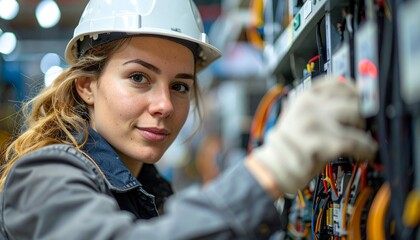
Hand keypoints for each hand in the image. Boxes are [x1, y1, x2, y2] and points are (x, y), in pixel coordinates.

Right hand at [250, 75, 377, 193]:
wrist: (273, 168)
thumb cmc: (287, 146)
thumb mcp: (296, 117)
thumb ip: (317, 107)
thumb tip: (347, 101)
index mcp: (303, 97)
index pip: (337, 83)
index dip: (355, 91)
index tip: (363, 98)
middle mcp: (309, 106)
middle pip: (351, 101)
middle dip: (363, 114)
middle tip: (364, 125)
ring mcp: (315, 123)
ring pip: (356, 119)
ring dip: (365, 132)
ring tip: (367, 142)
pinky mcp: (321, 143)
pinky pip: (354, 142)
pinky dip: (365, 149)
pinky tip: (366, 154)